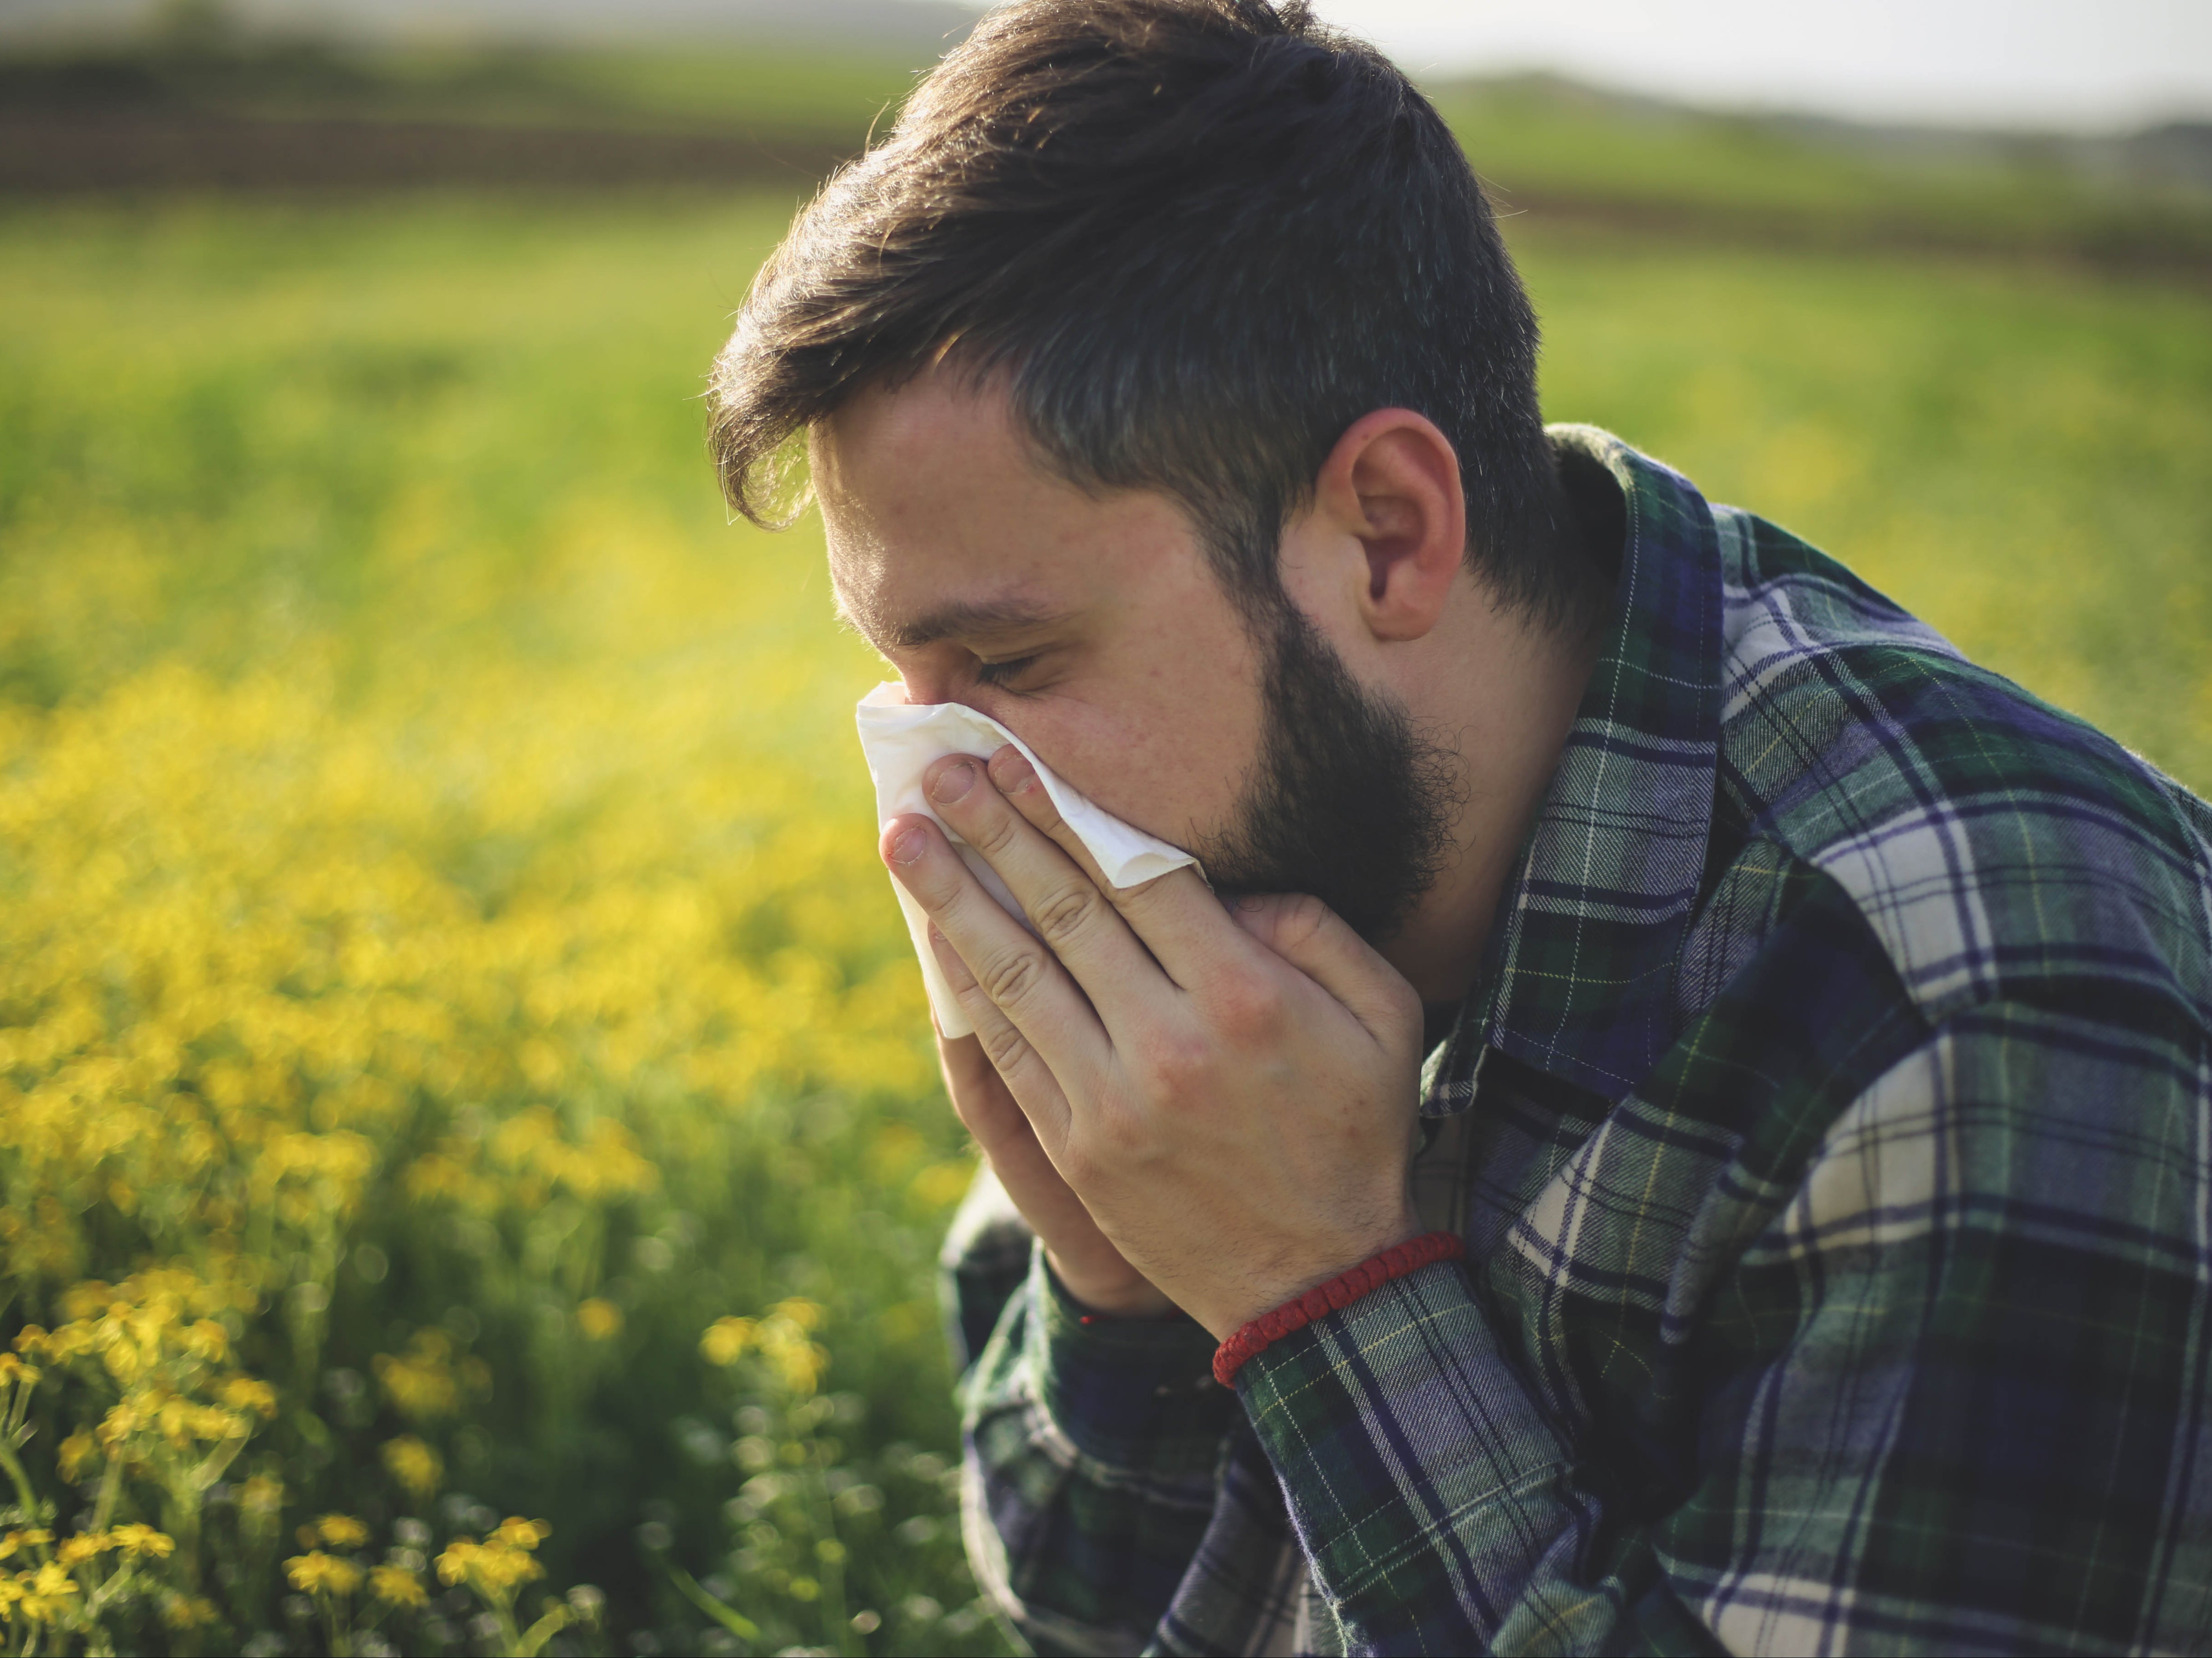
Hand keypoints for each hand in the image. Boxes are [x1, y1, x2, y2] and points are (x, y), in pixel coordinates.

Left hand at [884, 746, 1425, 1339]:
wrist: (1318, 1281)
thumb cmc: (1357, 1130)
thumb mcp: (1385, 1015)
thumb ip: (1314, 929)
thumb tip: (1225, 888)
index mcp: (1245, 996)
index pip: (1134, 877)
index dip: (1064, 812)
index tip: (1013, 762)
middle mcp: (1171, 1043)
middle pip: (1063, 912)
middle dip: (993, 833)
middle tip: (938, 774)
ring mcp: (1115, 1101)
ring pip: (1016, 977)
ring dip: (953, 901)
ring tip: (904, 841)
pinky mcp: (1081, 1149)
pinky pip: (1009, 1053)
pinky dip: (966, 993)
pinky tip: (936, 940)